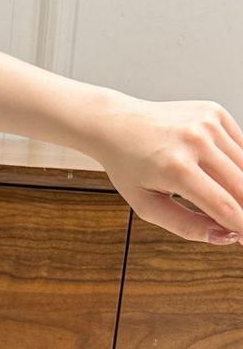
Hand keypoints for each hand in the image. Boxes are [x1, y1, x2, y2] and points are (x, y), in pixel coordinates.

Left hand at [86, 94, 242, 245]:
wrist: (117, 126)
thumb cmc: (129, 169)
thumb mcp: (147, 206)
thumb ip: (186, 224)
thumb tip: (224, 236)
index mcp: (175, 168)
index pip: (221, 204)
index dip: (240, 225)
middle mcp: (195, 141)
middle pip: (240, 185)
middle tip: (242, 226)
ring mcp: (208, 122)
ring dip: (242, 188)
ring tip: (233, 204)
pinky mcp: (214, 112)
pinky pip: (240, 145)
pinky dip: (239, 165)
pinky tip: (227, 177)